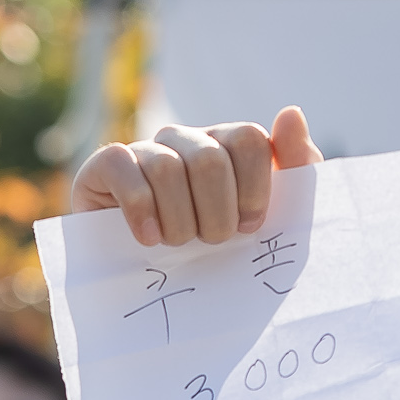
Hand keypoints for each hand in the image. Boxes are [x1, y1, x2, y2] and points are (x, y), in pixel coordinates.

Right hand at [71, 106, 323, 247]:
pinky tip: (148, 239)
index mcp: (226, 147)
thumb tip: (292, 114)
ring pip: (168, 168)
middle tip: (211, 243)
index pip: (249, 140)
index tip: (249, 227)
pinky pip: (124, 168)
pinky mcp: (106, 165)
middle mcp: (186, 140)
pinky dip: (141, 210)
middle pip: (211, 159)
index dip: (253, 189)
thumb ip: (294, 169)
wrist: (143, 284)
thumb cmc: (210, 253)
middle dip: (216, 215)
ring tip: (177, 246)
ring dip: (178, 222)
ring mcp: (144, 150)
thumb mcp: (263, 220)